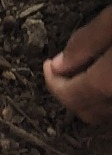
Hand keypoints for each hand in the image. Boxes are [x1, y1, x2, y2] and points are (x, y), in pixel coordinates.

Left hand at [46, 5, 111, 122]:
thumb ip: (89, 40)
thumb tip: (59, 64)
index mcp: (111, 80)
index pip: (73, 96)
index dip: (54, 82)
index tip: (48, 64)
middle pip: (90, 112)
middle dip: (71, 94)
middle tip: (65, 70)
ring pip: (107, 114)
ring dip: (93, 101)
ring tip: (86, 75)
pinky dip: (107, 99)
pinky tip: (105, 80)